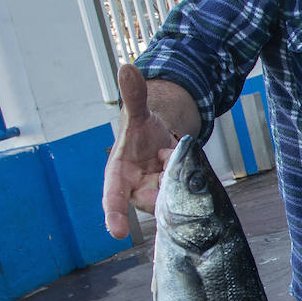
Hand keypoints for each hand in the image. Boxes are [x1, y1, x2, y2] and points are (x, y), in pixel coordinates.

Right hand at [102, 64, 178, 238]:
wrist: (157, 140)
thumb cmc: (140, 131)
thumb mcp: (138, 112)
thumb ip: (133, 94)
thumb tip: (127, 67)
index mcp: (118, 175)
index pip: (113, 199)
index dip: (114, 215)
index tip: (117, 233)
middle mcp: (135, 191)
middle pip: (154, 197)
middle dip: (164, 180)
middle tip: (165, 155)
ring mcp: (156, 197)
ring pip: (174, 194)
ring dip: (176, 175)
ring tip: (168, 154)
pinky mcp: (174, 199)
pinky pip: (187, 192)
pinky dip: (189, 176)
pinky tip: (178, 160)